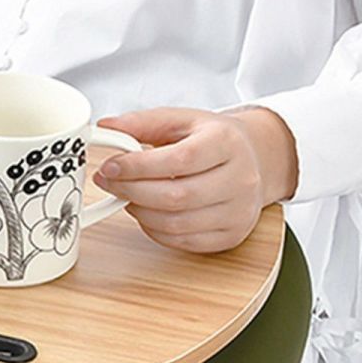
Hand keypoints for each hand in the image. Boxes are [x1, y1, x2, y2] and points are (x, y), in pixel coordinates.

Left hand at [90, 105, 298, 252]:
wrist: (254, 160)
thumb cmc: (213, 140)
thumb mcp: (182, 120)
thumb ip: (143, 122)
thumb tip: (106, 127)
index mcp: (227, 142)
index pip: (179, 160)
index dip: (139, 167)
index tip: (110, 166)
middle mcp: (240, 179)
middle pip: (177, 196)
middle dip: (132, 191)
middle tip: (108, 183)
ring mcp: (239, 211)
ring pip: (178, 224)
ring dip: (141, 213)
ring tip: (128, 196)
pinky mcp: (232, 235)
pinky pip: (184, 242)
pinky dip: (156, 231)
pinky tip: (147, 212)